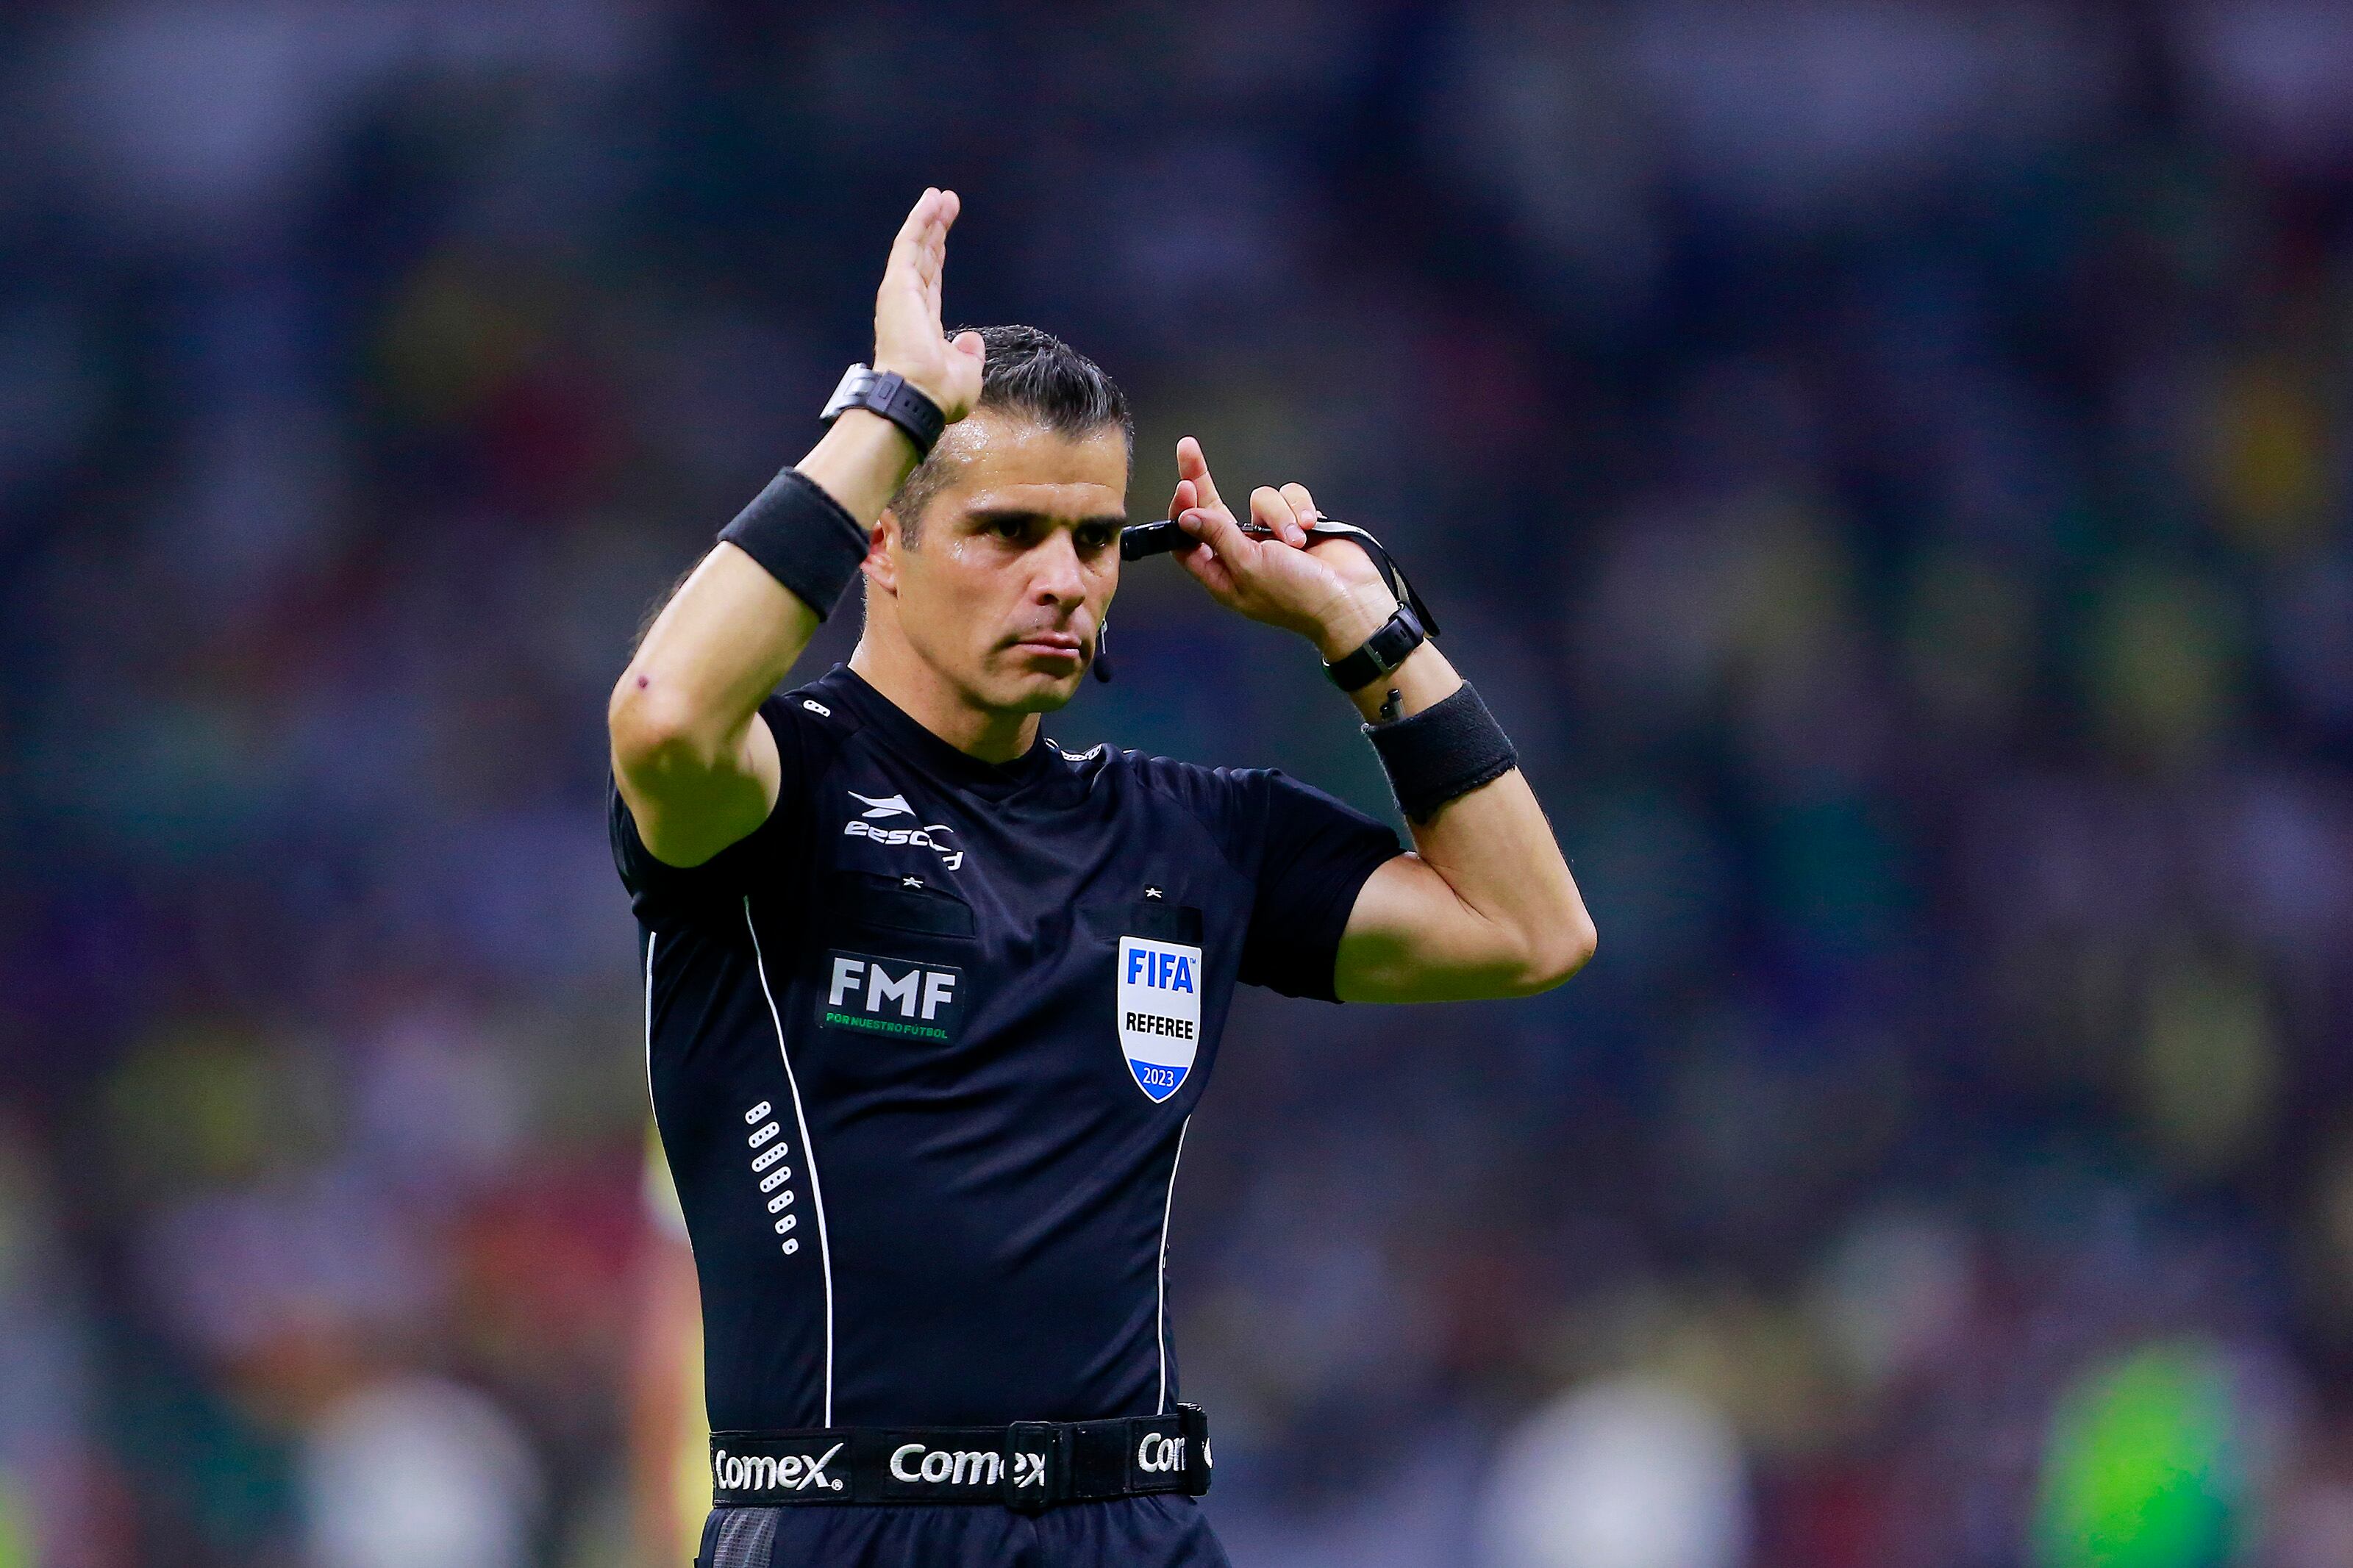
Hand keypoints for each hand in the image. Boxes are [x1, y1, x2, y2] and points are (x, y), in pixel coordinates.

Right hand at [872, 188, 984, 421]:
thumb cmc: (939, 393)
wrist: (919, 395)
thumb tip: (971, 341)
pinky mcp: (897, 284)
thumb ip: (968, 355)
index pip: (930, 283)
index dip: (937, 257)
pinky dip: (919, 221)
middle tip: (945, 204)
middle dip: (934, 231)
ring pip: (915, 247)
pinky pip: (909, 244)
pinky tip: (930, 201)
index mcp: (922, 326)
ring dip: (927, 219)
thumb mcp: (967, 374)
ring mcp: (901, 294)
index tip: (943, 237)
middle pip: (923, 259)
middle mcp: (909, 307)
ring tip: (940, 195)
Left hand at [1165, 437, 1398, 660]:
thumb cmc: (1298, 595)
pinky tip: (1312, 526)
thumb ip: (1218, 537)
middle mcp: (1244, 553)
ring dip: (1280, 514)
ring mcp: (1272, 537)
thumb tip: (1186, 516)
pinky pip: (1290, 496)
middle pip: (1213, 509)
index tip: (1185, 485)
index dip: (1183, 511)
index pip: (1189, 538)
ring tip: (1297, 540)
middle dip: (1202, 478)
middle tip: (1187, 447)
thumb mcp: (1249, 567)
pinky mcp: (1299, 522)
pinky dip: (1301, 507)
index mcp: (1223, 573)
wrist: (1349, 598)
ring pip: (1261, 499)